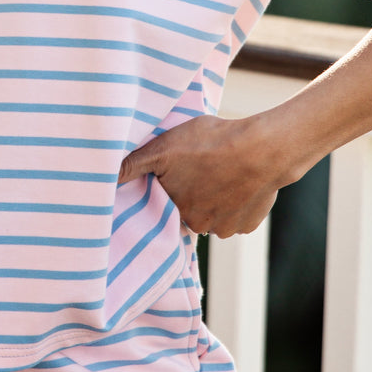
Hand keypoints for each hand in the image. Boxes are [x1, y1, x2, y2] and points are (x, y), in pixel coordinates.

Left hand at [117, 114, 299, 236]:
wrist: (263, 149)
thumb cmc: (211, 143)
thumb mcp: (164, 147)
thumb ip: (134, 164)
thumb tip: (108, 177)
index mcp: (179, 213)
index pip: (166, 208)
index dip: (169, 191)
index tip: (174, 177)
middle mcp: (202, 228)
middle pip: (189, 213)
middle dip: (191, 196)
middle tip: (198, 171)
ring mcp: (229, 228)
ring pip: (213, 216)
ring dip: (214, 200)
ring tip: (218, 173)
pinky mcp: (250, 223)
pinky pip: (238, 216)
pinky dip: (236, 202)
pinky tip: (236, 181)